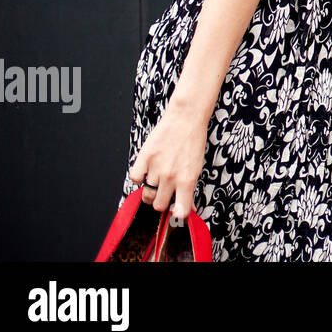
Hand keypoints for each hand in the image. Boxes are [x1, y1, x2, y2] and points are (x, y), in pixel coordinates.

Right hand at [127, 99, 208, 220]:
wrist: (186, 118)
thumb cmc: (193, 141)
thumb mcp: (197, 166)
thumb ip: (189, 188)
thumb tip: (185, 207)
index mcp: (187, 179)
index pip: (180, 210)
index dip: (178, 213)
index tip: (176, 210)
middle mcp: (171, 176)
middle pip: (158, 205)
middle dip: (161, 201)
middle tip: (164, 191)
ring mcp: (156, 168)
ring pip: (147, 195)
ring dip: (150, 190)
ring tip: (157, 180)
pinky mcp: (144, 158)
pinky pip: (134, 179)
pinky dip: (138, 177)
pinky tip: (146, 170)